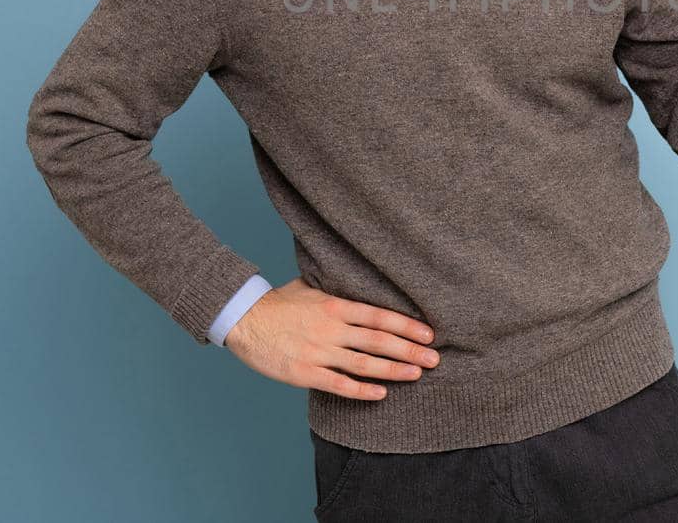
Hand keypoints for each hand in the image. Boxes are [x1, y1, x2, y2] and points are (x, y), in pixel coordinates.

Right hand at [223, 277, 440, 399]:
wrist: (244, 320)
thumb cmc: (278, 304)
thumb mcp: (310, 287)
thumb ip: (336, 290)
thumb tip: (359, 283)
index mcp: (335, 306)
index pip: (379, 316)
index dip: (407, 326)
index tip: (428, 334)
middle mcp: (331, 329)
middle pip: (379, 340)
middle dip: (409, 350)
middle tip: (434, 359)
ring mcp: (319, 352)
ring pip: (364, 363)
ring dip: (393, 370)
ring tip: (416, 375)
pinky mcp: (305, 373)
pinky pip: (339, 384)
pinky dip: (362, 390)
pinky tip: (381, 394)